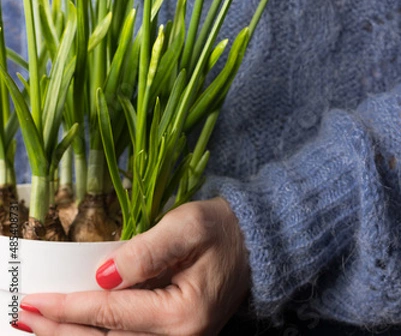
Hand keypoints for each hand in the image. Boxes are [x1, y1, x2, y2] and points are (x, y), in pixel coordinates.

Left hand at [18, 197, 249, 334]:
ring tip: (39, 326)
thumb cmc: (221, 230)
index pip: (111, 314)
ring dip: (73, 335)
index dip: (69, 307)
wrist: (253, 244)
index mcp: (181, 315)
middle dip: (60, 330)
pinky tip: (75, 328)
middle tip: (25, 316)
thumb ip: (145, 251)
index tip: (36, 300)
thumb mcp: (187, 227)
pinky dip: (95, 334)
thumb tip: (101, 275)